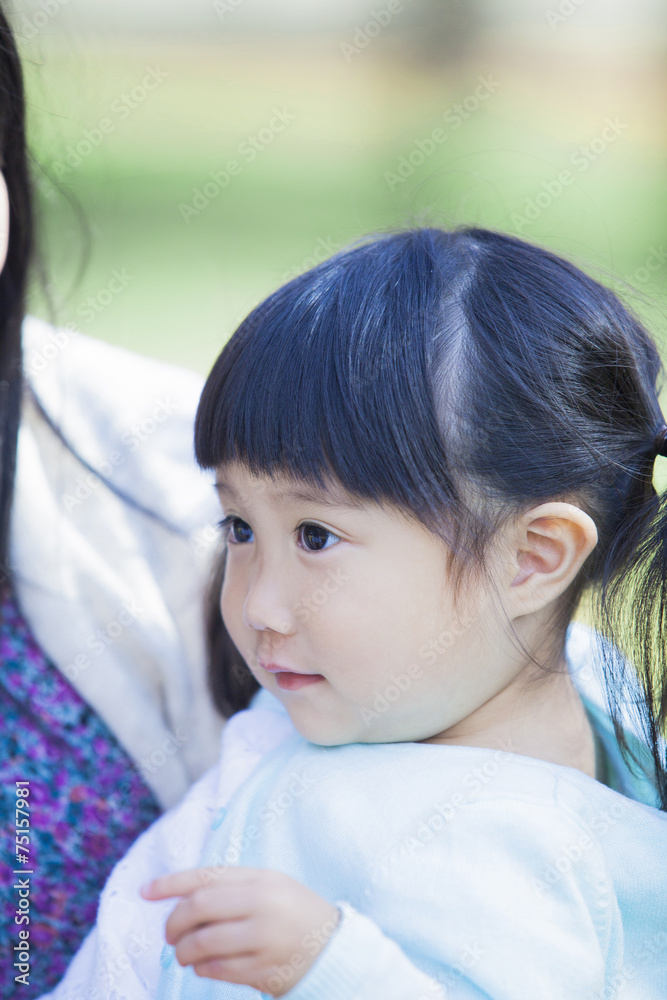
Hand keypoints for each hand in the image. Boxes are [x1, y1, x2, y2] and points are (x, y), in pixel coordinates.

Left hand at [140, 866, 340, 996]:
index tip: (145, 891)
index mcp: (260, 878)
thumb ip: (231, 887)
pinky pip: (219, 970)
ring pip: (205, 942)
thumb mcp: (268, 888)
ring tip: (183, 954)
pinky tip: (203, 967)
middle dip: (174, 922)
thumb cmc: (290, 914)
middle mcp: (262, 903)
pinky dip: (203, 968)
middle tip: (168, 935)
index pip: (206, 875)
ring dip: (184, 951)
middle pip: (200, 907)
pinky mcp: (266, 969)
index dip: (171, 882)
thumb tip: (180, 897)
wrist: (334, 947)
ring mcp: (265, 937)